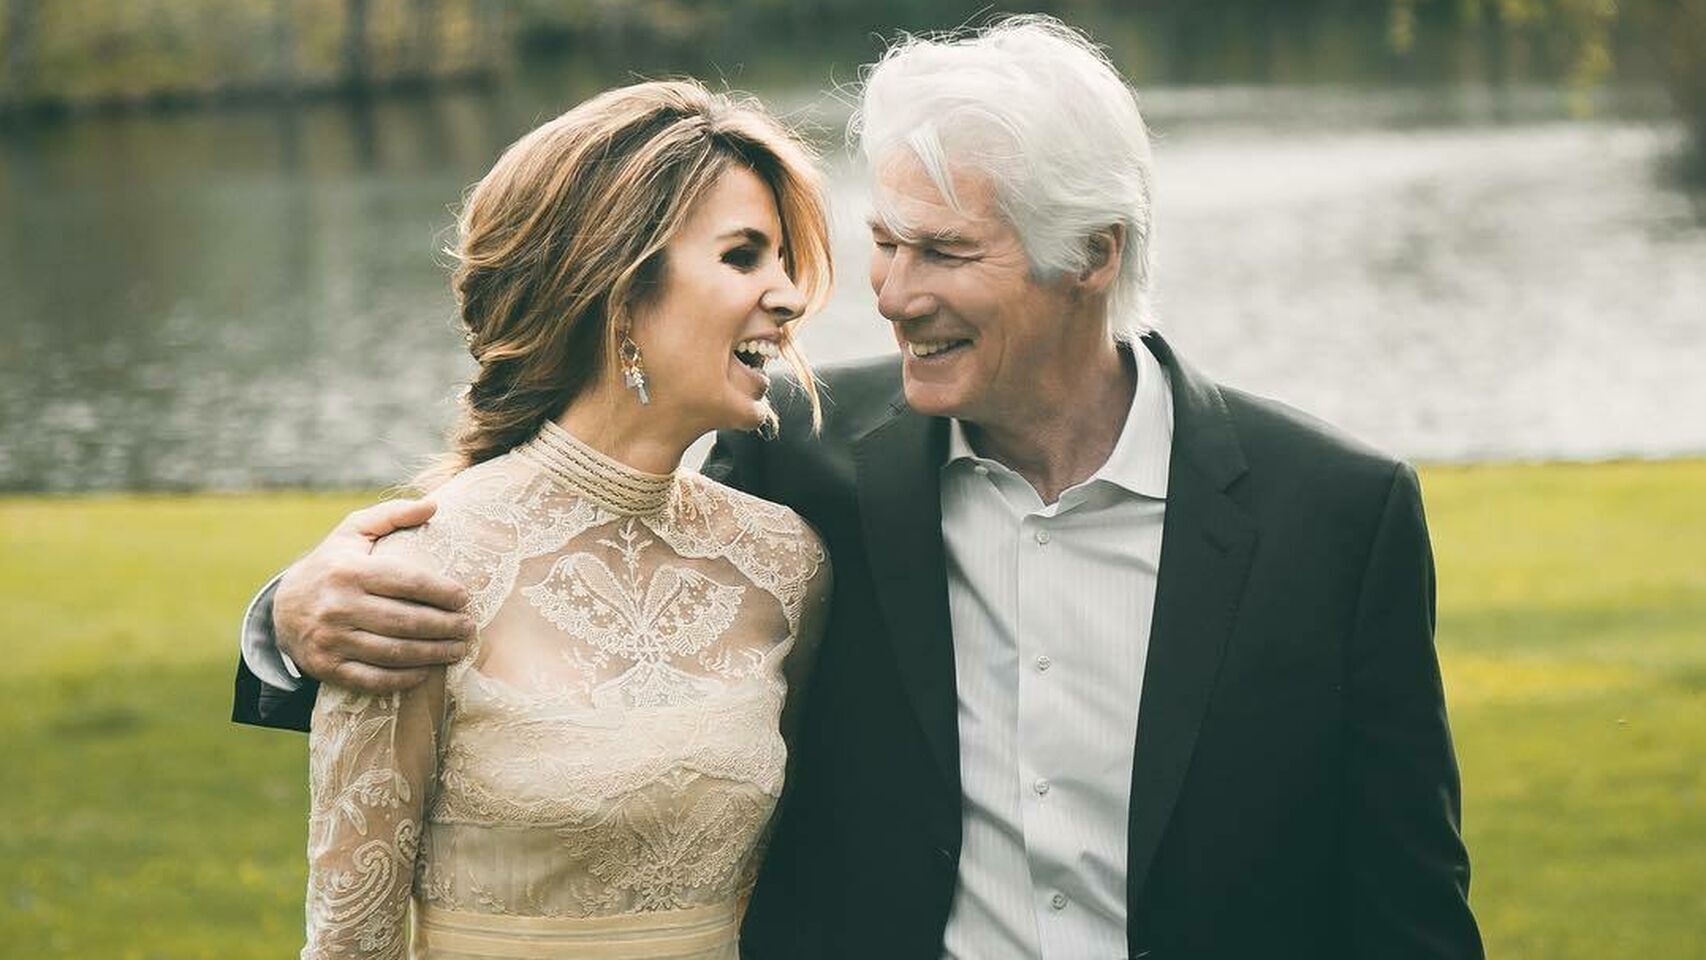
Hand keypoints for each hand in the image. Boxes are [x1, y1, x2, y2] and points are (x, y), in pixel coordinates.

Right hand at [274, 498, 474, 692]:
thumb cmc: (332, 564)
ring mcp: (331, 639)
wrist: (282, 607)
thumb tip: (433, 504)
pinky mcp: (326, 667)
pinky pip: (371, 678)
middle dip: (444, 627)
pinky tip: (426, 671)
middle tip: (469, 628)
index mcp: (349, 571)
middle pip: (405, 621)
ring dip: (432, 654)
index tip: (465, 598)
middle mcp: (338, 606)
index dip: (441, 592)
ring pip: (393, 652)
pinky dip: (402, 678)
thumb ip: (392, 515)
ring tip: (458, 649)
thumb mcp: (353, 531)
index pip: (406, 582)